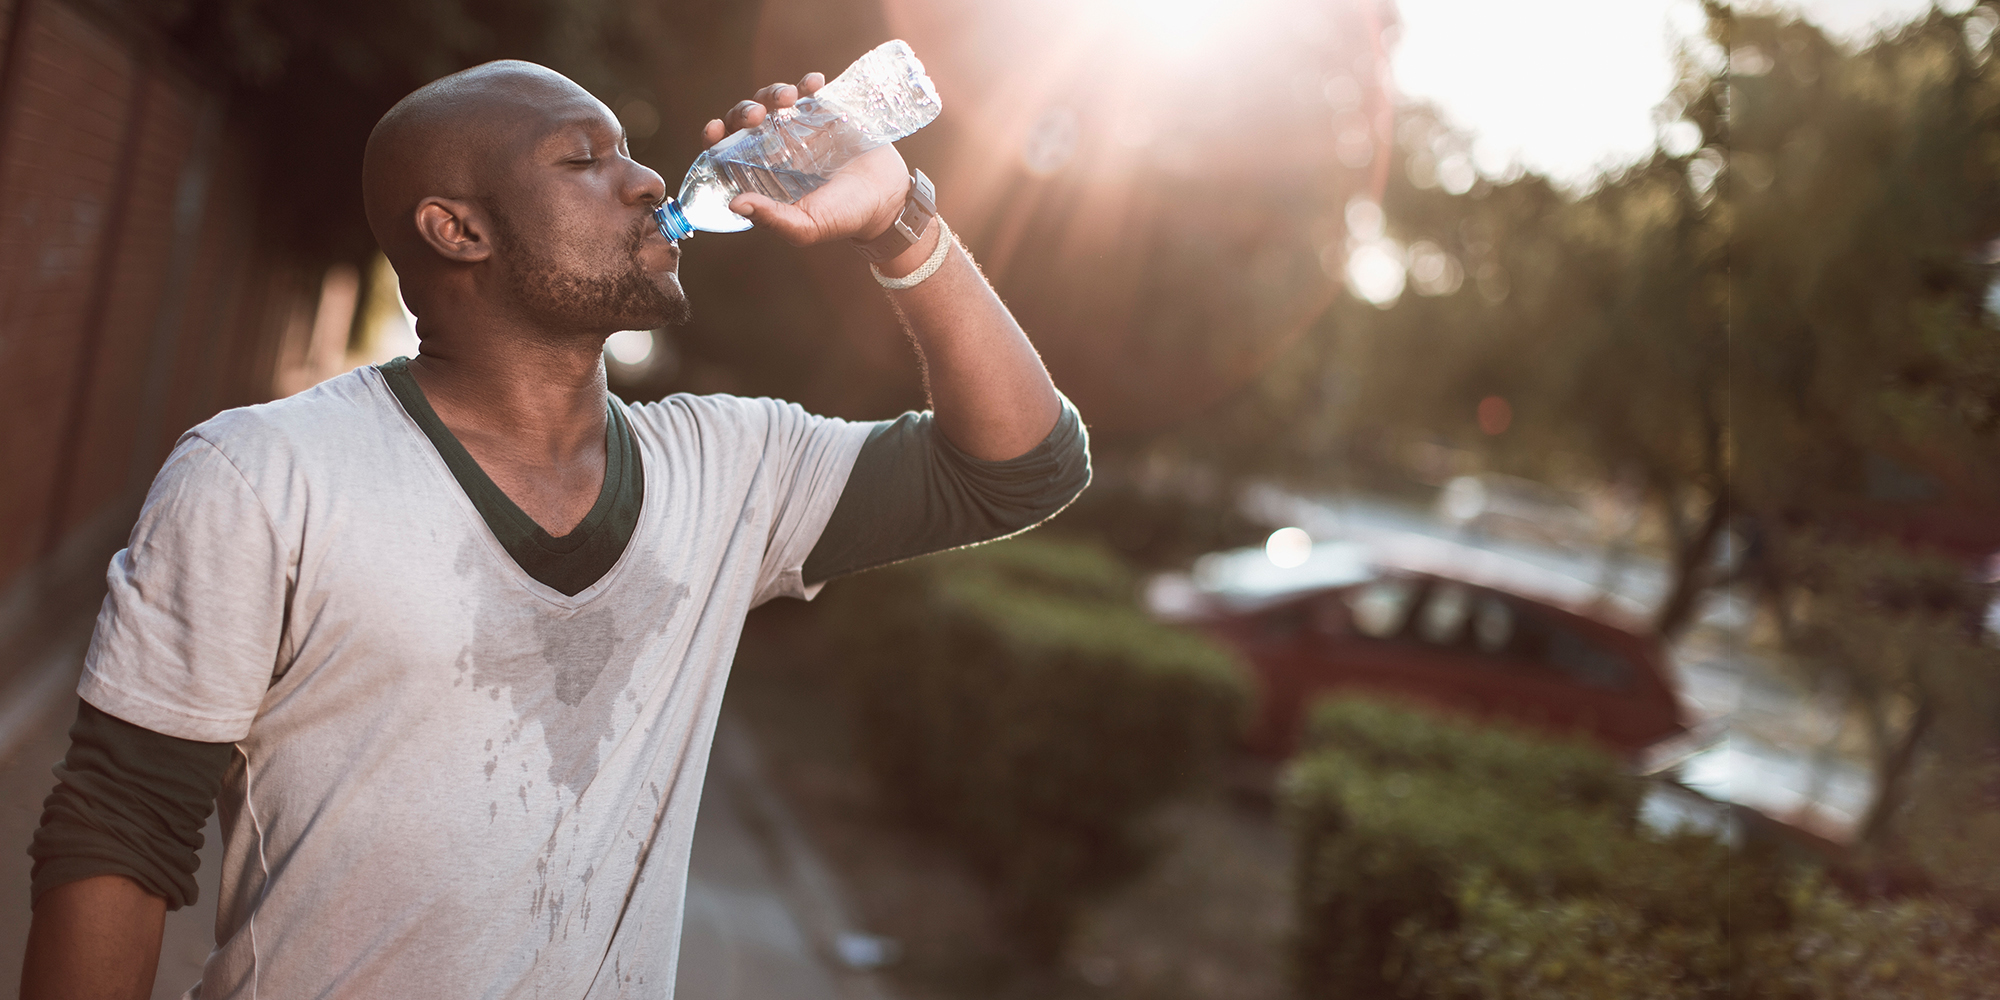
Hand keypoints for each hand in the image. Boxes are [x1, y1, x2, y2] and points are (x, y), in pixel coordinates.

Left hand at [700, 75, 911, 247]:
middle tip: (757, 116)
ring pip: (772, 99)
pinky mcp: (825, 111)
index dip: (716, 136)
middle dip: (744, 111)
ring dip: (773, 93)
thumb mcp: (806, 226)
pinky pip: (809, 89)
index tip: (715, 128)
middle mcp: (775, 147)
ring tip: (789, 98)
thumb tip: (735, 204)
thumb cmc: (844, 217)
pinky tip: (814, 84)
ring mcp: (800, 126)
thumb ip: (773, 218)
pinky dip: (807, 83)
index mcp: (762, 174)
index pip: (726, 150)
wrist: (888, 200)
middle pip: (745, 119)